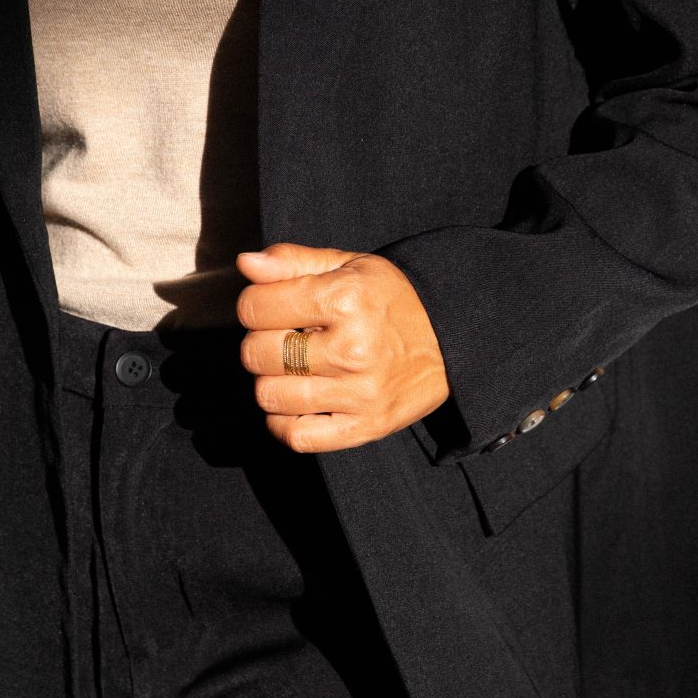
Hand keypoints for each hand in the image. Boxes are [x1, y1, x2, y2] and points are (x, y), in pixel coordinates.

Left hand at [236, 243, 449, 451]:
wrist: (451, 339)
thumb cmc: (390, 299)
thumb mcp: (348, 265)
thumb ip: (292, 261)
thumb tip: (245, 264)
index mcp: (344, 299)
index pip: (254, 308)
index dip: (255, 305)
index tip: (273, 307)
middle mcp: (351, 348)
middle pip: (256, 354)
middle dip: (260, 342)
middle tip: (285, 337)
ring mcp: (359, 393)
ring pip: (270, 396)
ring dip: (271, 381)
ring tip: (293, 368)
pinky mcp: (365, 427)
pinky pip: (297, 436)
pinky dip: (282, 423)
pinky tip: (295, 402)